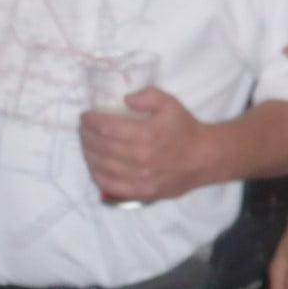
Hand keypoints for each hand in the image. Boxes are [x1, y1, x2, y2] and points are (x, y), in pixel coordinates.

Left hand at [77, 87, 211, 202]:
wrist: (204, 158)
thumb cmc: (184, 128)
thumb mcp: (170, 103)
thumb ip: (147, 95)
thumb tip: (125, 100)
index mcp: (147, 134)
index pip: (107, 128)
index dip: (91, 121)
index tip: (85, 116)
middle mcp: (142, 158)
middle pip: (101, 147)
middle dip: (86, 136)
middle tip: (83, 128)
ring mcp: (141, 178)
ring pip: (102, 166)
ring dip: (88, 153)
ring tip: (86, 143)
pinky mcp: (142, 192)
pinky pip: (110, 185)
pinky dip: (96, 174)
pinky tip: (94, 164)